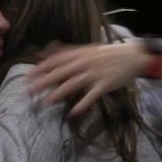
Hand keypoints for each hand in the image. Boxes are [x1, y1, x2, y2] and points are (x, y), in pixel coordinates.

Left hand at [27, 42, 151, 116]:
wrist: (133, 56)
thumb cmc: (108, 54)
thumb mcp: (87, 49)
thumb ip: (67, 52)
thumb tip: (46, 53)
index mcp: (80, 53)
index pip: (55, 60)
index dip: (40, 68)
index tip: (27, 76)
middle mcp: (85, 62)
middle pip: (60, 72)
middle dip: (44, 81)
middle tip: (29, 91)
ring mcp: (95, 74)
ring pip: (73, 84)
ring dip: (58, 93)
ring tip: (46, 102)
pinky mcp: (105, 84)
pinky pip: (92, 95)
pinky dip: (82, 104)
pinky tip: (73, 112)